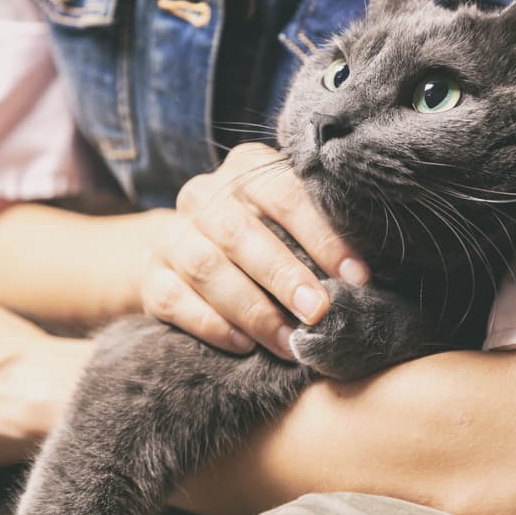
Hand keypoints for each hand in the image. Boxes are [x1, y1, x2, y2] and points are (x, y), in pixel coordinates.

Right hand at [141, 143, 368, 359]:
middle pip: (241, 233)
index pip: (286, 195)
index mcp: (247, 169)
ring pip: (206, 269)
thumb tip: (365, 275)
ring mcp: (172, 235)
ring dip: (253, 310)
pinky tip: (244, 345)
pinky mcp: (150, 276)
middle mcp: (204, 195)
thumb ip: (321, 234)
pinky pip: (174, 301)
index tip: (357, 277)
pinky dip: (212, 325)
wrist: (187, 252)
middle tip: (319, 312)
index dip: (324, 237)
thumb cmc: (264, 238)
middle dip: (285, 276)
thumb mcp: (291, 223)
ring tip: (288, 341)